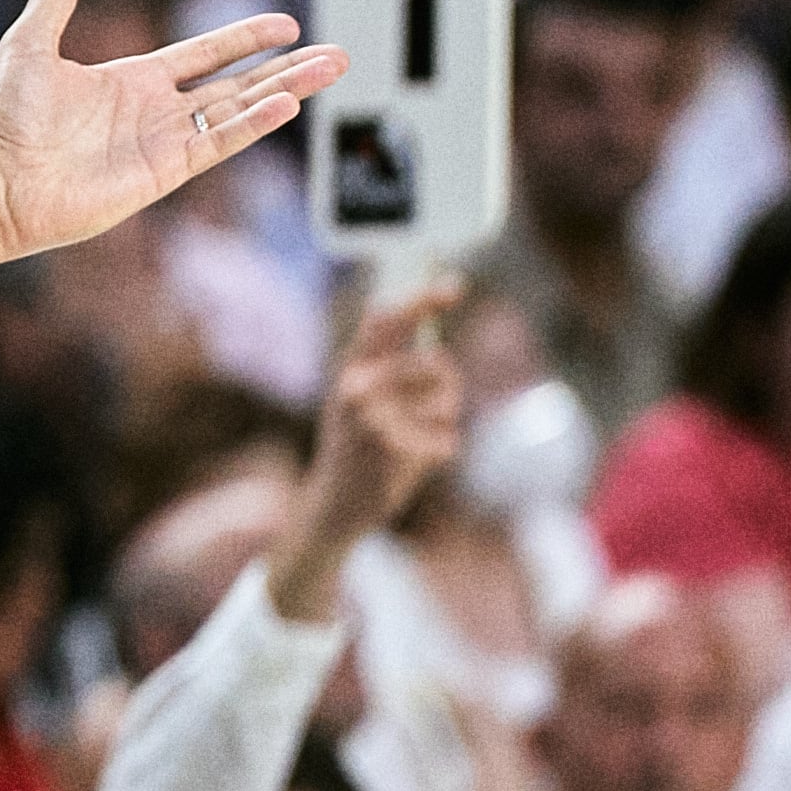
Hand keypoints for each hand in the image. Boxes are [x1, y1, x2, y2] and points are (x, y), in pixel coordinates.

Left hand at [0, 0, 348, 267]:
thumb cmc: (4, 120)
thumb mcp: (31, 44)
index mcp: (132, 80)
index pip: (206, 54)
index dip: (245, 39)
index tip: (287, 25)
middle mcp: (156, 111)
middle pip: (237, 84)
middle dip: (287, 68)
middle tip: (338, 55)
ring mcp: (163, 143)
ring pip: (239, 112)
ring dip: (286, 91)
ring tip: (330, 69)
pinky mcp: (163, 172)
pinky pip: (218, 142)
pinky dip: (253, 124)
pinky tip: (287, 104)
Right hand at [269, 283, 464, 621]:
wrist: (335, 505)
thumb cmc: (362, 446)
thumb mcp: (367, 400)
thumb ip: (396, 369)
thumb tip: (437, 344)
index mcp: (350, 368)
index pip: (387, 320)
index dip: (422, 300)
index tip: (455, 285)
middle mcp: (356, 385)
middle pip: (436, 362)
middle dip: (448, 383)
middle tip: (439, 401)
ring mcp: (371, 416)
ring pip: (447, 401)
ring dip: (444, 419)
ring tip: (418, 435)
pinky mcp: (389, 448)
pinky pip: (447, 438)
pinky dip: (441, 449)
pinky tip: (416, 459)